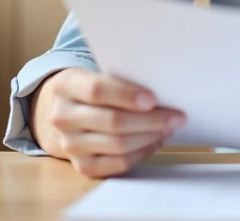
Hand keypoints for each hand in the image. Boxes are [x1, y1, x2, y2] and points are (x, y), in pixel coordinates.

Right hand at [30, 68, 185, 178]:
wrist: (66, 112)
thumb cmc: (92, 89)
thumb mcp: (97, 73)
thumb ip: (121, 78)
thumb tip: (163, 88)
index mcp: (66, 85)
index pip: (96, 91)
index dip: (126, 95)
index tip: (153, 99)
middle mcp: (62, 116)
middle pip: (112, 122)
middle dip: (151, 120)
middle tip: (177, 116)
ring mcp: (70, 144)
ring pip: (118, 145)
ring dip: (150, 137)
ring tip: (169, 127)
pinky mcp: (81, 165)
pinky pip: (117, 164)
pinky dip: (141, 153)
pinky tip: (155, 141)